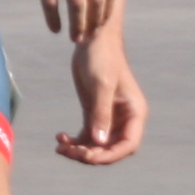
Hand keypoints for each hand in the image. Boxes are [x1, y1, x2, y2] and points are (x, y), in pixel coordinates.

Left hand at [56, 28, 144, 164]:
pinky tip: (60, 138)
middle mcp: (125, 119)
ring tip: (61, 147)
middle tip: (68, 151)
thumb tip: (99, 142)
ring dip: (79, 150)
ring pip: (97, 146)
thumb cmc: (102, 57)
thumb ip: (101, 114)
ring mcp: (109, 118)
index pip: (128, 145)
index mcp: (135, 113)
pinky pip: (86, 136)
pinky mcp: (94, 113)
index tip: (89, 157)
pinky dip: (74, 142)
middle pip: (111, 149)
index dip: (110, 156)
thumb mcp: (101, 85)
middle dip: (90, 154)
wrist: (93, 38)